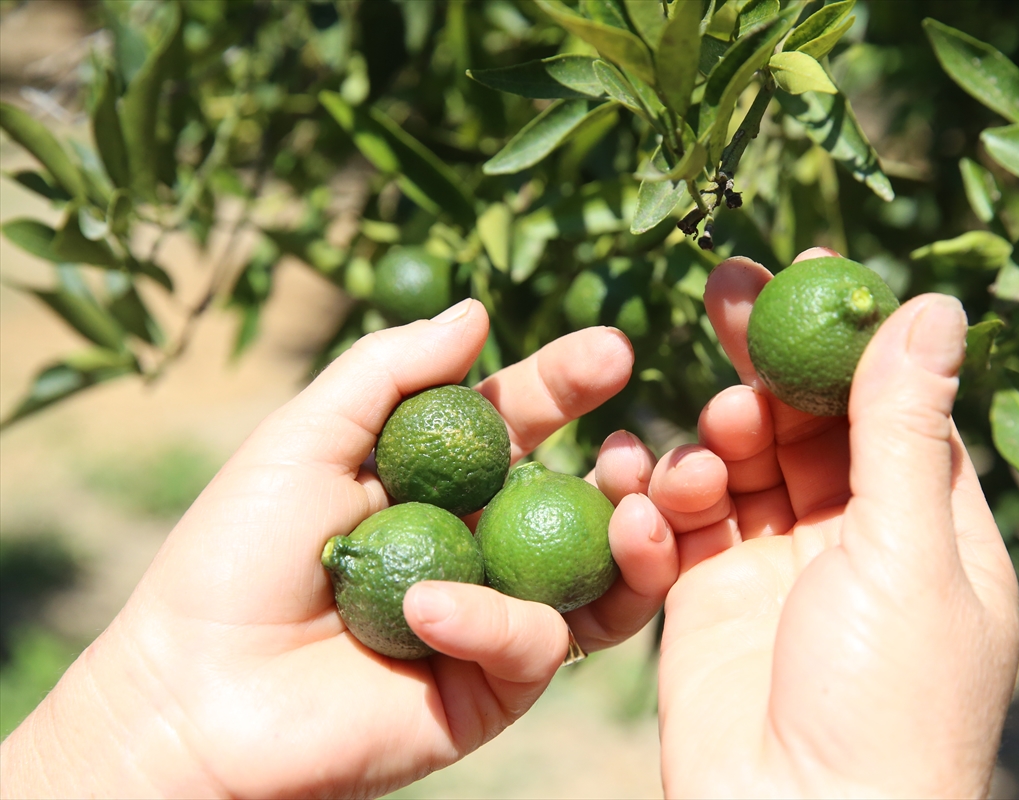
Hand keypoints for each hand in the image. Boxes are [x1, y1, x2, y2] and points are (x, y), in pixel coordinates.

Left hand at [0, 299, 677, 798]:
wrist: (194, 692)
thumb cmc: (235, 555)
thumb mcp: (306, 439)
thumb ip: (388, 372)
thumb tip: (477, 311)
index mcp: (443, 480)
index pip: (526, 422)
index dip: (568, 384)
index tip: (613, 350)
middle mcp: (482, 544)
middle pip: (581, 499)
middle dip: (628, 470)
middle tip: (636, 447)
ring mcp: (493, 618)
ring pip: (599, 580)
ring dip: (630, 543)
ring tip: (631, 510)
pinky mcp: (490, 689)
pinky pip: (534, 646)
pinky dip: (495, 621)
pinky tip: (426, 609)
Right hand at [647, 252, 1018, 796]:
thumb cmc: (884, 700)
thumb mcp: (906, 550)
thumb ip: (904, 426)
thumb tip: (932, 304)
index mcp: (923, 525)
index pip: (885, 403)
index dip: (844, 336)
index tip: (806, 265)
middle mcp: (848, 539)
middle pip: (799, 422)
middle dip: (760, 361)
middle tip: (722, 288)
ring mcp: (771, 569)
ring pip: (731, 466)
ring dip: (707, 440)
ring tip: (699, 453)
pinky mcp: (703, 602)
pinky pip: (676, 529)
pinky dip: (658, 509)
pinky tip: (646, 507)